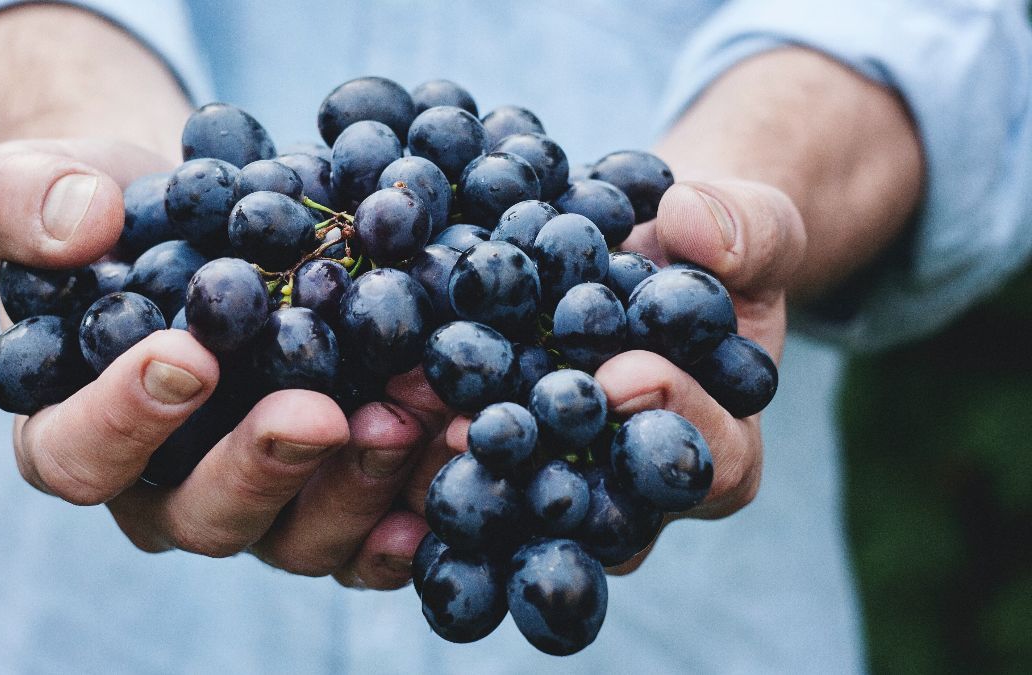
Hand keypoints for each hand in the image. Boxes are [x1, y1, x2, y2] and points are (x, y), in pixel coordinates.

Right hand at [0, 137, 434, 587]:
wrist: (202, 220)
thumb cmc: (110, 212)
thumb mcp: (40, 184)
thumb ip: (27, 200)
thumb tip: (79, 224)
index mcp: (74, 433)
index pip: (78, 455)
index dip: (124, 420)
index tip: (187, 356)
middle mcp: (164, 490)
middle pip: (204, 515)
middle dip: (265, 466)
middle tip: (320, 413)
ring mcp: (258, 502)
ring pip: (300, 535)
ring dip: (362, 484)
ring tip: (415, 415)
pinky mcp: (330, 494)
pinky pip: (372, 532)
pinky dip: (418, 504)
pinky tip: (459, 457)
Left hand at [391, 177, 806, 575]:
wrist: (642, 255)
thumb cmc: (709, 252)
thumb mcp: (751, 227)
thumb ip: (746, 230)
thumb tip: (694, 223)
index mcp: (719, 450)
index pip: (710, 461)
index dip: (673, 419)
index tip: (625, 373)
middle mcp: (636, 493)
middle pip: (598, 509)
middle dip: (541, 465)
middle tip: (481, 427)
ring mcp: (562, 486)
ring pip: (517, 505)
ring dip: (459, 467)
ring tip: (407, 417)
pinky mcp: (500, 463)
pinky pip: (462, 471)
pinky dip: (414, 445)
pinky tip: (370, 409)